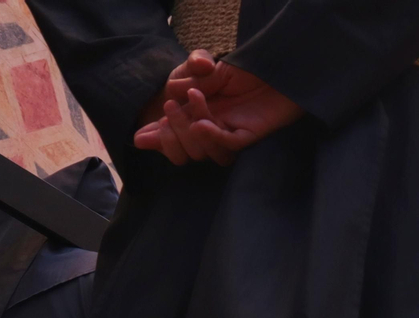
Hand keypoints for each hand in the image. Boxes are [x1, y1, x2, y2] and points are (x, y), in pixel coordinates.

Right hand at [134, 59, 303, 165]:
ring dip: (191, 132)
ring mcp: (231, 132)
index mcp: (199, 115)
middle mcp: (214, 128)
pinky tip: (202, 124)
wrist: (278, 67)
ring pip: (206, 150)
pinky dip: (214, 136)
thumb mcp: (208, 68)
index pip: (174, 137)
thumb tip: (169, 91)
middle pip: (188, 149)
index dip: (157, 140)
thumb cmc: (245, 68)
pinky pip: (230, 143)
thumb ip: (187, 78)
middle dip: (172, 132)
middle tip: (169, 107)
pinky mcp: (251, 134)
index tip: (140, 137)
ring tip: (191, 105)